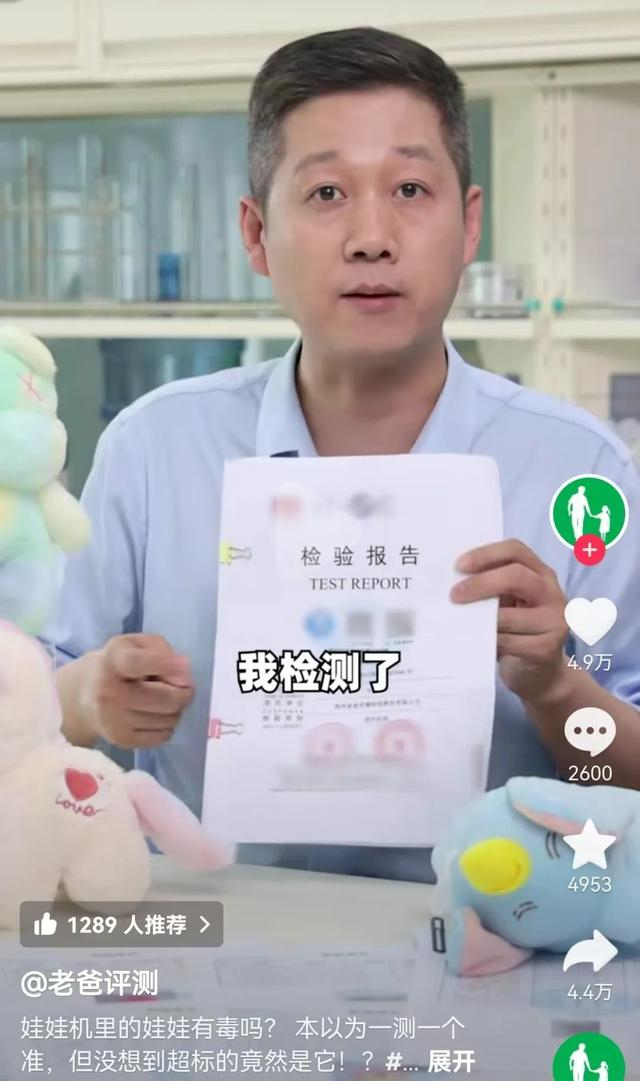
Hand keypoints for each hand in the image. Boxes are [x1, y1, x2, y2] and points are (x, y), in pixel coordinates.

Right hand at [82, 634, 194, 748]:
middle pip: (167, 699)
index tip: (185, 666)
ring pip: (169, 719)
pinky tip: (153, 714)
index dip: (166, 664)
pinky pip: (163, 736)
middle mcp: (108, 693)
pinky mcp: (120, 740)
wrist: (83, 695)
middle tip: (181, 686)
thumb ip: (162, 651)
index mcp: (112, 662)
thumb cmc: (118, 663)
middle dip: (183, 692)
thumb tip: (184, 677)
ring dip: (175, 709)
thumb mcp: (136, 643)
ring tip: (160, 698)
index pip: (137, 663)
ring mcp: (113, 720)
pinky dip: (165, 725)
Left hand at [450, 539, 568, 703]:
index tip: (459, 566)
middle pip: (517, 576)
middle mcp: (553, 593)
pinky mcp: (546, 649)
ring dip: (479, 620)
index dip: (486, 554)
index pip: (516, 550)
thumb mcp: (508, 602)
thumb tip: (452, 578)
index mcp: (541, 574)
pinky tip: (476, 643)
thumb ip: (492, 586)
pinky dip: (487, 642)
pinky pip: (507, 642)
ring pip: (508, 616)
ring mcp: (554, 622)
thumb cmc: (517, 629)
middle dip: (481, 584)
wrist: (540, 673)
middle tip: (454, 595)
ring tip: (461, 622)